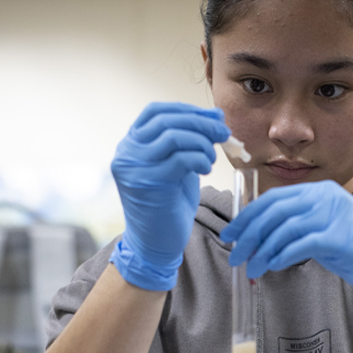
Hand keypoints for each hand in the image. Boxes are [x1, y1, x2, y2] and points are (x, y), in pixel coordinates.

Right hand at [110, 102, 229, 289]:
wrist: (155, 243)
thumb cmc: (168, 204)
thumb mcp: (177, 165)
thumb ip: (189, 141)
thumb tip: (216, 116)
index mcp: (131, 144)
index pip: (155, 111)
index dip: (187, 109)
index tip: (213, 117)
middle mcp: (127, 153)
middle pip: (167, 121)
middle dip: (201, 123)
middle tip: (224, 133)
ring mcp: (134, 167)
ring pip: (174, 137)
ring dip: (202, 143)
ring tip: (211, 159)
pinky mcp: (149, 183)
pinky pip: (181, 159)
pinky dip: (200, 159)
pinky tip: (205, 169)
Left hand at [220, 181, 352, 325]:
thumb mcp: (323, 229)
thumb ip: (297, 225)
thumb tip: (257, 235)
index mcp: (321, 190)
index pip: (274, 198)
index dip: (247, 217)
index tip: (231, 235)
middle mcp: (327, 196)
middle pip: (274, 212)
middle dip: (249, 235)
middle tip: (236, 256)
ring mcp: (334, 214)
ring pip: (283, 229)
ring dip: (262, 251)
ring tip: (252, 269)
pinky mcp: (339, 236)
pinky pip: (299, 245)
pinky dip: (281, 256)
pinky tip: (272, 267)